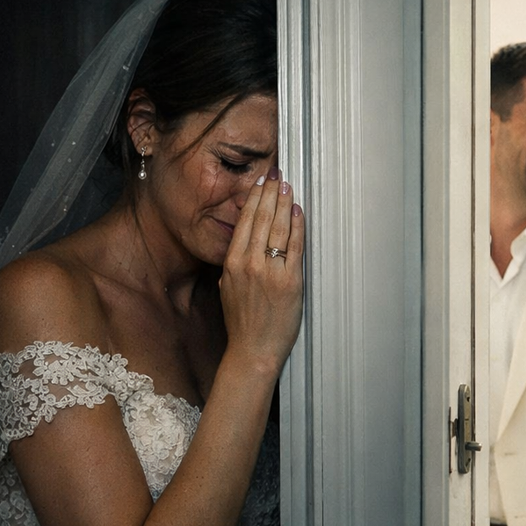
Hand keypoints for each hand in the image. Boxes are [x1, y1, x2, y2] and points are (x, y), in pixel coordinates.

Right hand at [220, 168, 304, 373]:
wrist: (253, 350)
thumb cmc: (242, 323)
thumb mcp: (228, 288)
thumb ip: (234, 264)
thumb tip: (243, 243)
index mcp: (232, 263)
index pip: (244, 222)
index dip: (254, 199)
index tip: (260, 183)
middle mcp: (249, 263)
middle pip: (261, 219)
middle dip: (270, 193)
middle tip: (276, 175)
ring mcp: (270, 271)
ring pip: (277, 228)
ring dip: (283, 204)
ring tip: (287, 187)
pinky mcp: (290, 281)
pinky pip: (295, 247)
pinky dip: (297, 227)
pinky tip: (298, 213)